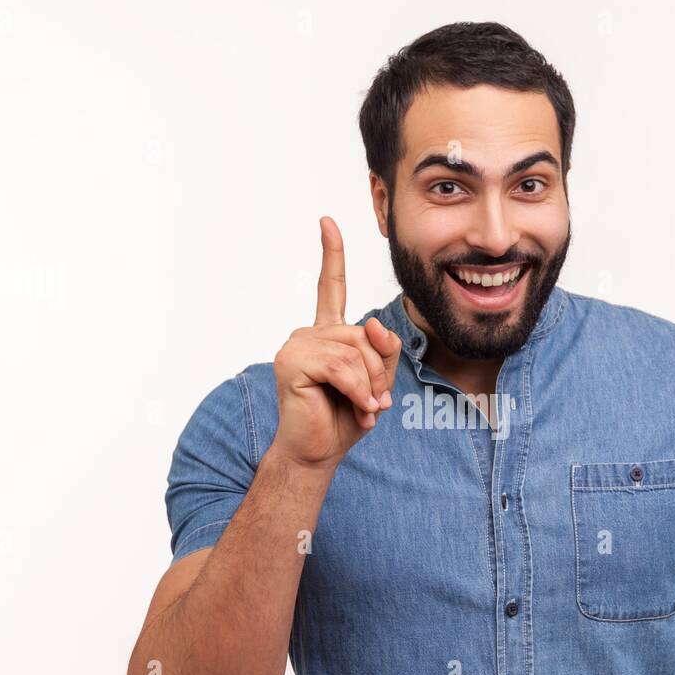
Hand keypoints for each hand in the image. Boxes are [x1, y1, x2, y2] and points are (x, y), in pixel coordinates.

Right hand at [269, 216, 402, 469]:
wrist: (318, 452)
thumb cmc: (344, 418)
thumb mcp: (377, 382)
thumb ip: (382, 351)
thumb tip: (373, 322)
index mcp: (328, 334)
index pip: (331, 288)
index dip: (332, 254)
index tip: (327, 222)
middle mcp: (309, 333)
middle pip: (363, 333)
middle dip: (377, 371)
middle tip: (374, 403)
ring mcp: (297, 344)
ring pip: (354, 350)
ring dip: (368, 384)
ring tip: (365, 408)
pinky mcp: (292, 361)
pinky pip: (340, 366)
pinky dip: (357, 391)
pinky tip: (359, 408)